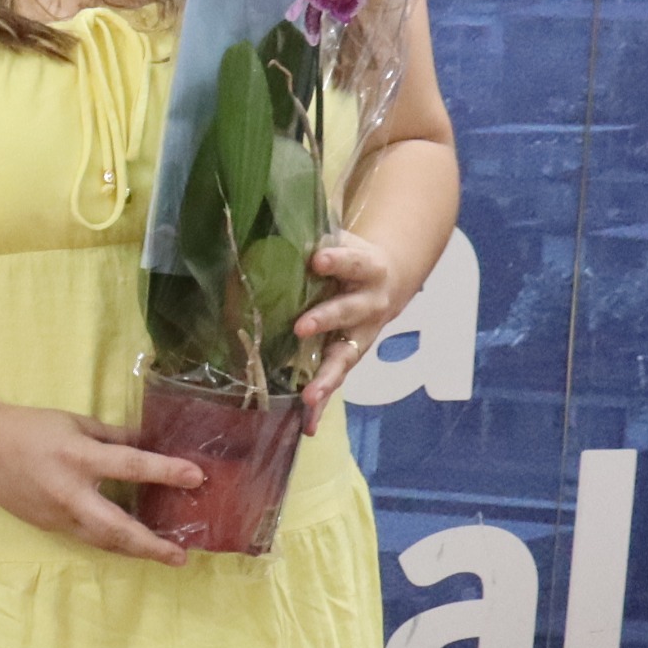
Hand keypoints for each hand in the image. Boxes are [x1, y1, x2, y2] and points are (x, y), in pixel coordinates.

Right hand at [0, 402, 198, 566]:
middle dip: (151, 544)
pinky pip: (86, 537)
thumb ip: (112, 436)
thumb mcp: (74, 422)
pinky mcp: (47, 525)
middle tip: (180, 556)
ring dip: (135, 551)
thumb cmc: (28, 427)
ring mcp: (57, 514)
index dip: (166, 472)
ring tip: (164, 556)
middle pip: (117, 527)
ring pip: (102, 541)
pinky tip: (129, 545)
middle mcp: (69, 492)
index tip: (197, 477)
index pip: (131, 466)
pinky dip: (111, 543)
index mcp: (78, 457)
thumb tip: (148, 444)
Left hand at [291, 227, 403, 428]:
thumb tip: (259, 223)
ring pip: (345, 357)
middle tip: (302, 327)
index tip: (317, 259)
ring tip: (309, 397)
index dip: (337, 261)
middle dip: (326, 319)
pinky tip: (308, 425)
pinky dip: (322, 405)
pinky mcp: (349, 357)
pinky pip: (335, 381)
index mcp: (368, 268)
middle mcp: (370, 304)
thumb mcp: (338, 240)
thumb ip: (308, 237)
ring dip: (326, 378)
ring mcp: (362, 335)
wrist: (388, 277)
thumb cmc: (349, 255)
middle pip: (349, 312)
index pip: (353, 262)